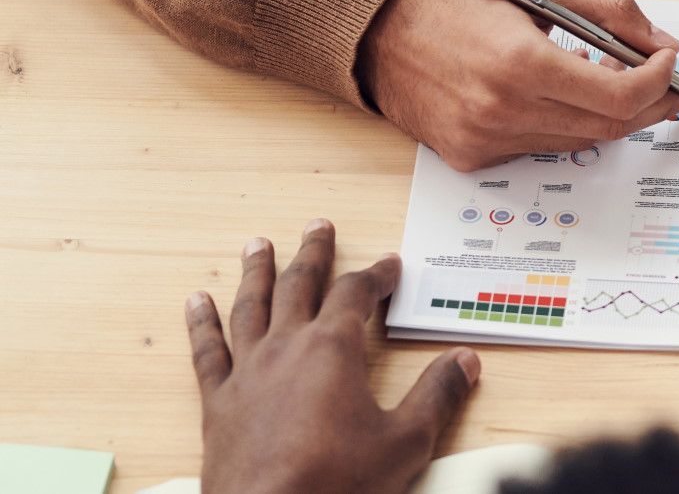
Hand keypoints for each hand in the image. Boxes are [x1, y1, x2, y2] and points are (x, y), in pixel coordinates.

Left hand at [187, 219, 479, 493]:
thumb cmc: (337, 485)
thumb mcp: (405, 442)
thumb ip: (437, 396)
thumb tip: (465, 362)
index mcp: (333, 350)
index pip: (357, 294)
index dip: (376, 275)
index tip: (390, 264)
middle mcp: (286, 348)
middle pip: (300, 285)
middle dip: (314, 254)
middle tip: (318, 226)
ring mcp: (247, 373)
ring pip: (250, 307)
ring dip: (257, 272)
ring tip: (257, 245)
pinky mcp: (219, 402)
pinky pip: (208, 351)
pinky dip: (202, 324)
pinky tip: (196, 303)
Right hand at [359, 0, 678, 171]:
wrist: (372, 28)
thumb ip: (608, 12)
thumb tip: (660, 43)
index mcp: (519, 63)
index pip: (619, 97)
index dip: (659, 83)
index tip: (670, 62)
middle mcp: (501, 112)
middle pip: (608, 127)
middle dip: (649, 104)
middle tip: (666, 81)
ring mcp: (484, 142)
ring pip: (579, 142)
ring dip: (608, 114)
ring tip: (613, 78)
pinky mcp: (471, 158)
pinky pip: (540, 148)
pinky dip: (564, 123)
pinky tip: (560, 93)